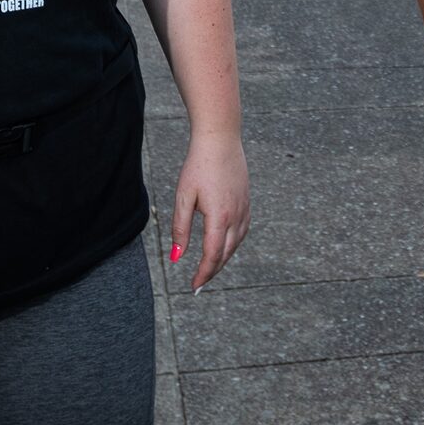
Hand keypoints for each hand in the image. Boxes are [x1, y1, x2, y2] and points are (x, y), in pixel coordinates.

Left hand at [168, 128, 250, 292]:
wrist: (220, 139)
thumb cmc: (199, 165)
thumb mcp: (183, 197)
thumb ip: (180, 229)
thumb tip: (176, 257)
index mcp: (219, 217)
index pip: (212, 255)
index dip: (203, 273)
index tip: (194, 286)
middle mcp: (236, 216)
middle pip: (226, 253)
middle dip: (213, 270)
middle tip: (199, 282)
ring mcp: (244, 208)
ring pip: (236, 243)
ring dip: (224, 258)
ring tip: (210, 267)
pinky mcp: (246, 200)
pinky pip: (243, 230)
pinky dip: (233, 243)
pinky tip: (225, 244)